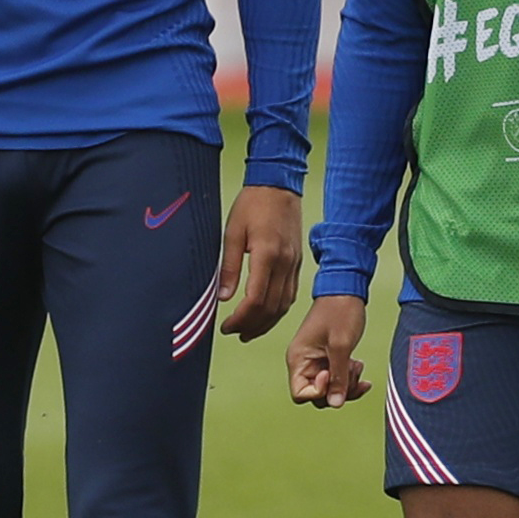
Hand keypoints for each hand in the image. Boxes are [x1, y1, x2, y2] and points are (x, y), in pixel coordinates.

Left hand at [218, 185, 304, 339]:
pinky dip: (278, 310)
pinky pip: (291, 294)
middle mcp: (285, 263)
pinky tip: (266, 314)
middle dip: (252, 326)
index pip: (255, 300)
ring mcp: (294, 264)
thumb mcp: (232, 232)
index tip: (226, 325)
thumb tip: (221, 297)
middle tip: (234, 332)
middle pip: (271, 308)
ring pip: (284, 305)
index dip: (240, 319)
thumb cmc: (253, 204)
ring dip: (266, 322)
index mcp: (267, 255)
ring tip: (248, 331)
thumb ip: (228, 267)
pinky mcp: (297, 262)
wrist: (278, 185)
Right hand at [288, 292, 372, 407]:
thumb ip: (338, 376)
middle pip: (317, 395)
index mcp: (298, 359)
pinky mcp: (329, 358)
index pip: (300, 394)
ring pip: (330, 388)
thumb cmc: (340, 311)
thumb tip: (335, 403)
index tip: (332, 375)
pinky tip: (359, 365)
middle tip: (352, 373)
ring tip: (357, 366)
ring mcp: (317, 361)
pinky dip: (349, 376)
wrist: (347, 289)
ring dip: (347, 383)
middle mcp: (304, 363)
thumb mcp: (341, 345)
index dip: (319, 392)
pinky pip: (337, 377)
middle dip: (338, 389)